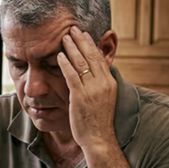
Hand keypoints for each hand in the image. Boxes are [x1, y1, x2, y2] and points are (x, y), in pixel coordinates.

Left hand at [56, 26, 118, 152]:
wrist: (99, 138)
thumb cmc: (98, 121)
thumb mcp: (103, 99)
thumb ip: (99, 85)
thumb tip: (94, 73)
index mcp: (109, 83)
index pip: (100, 58)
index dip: (91, 45)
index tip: (84, 34)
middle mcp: (103, 83)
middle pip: (91, 56)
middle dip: (81, 41)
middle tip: (73, 28)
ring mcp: (92, 90)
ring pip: (81, 63)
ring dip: (71, 48)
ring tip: (64, 37)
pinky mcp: (80, 97)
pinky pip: (72, 76)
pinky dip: (65, 64)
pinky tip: (59, 56)